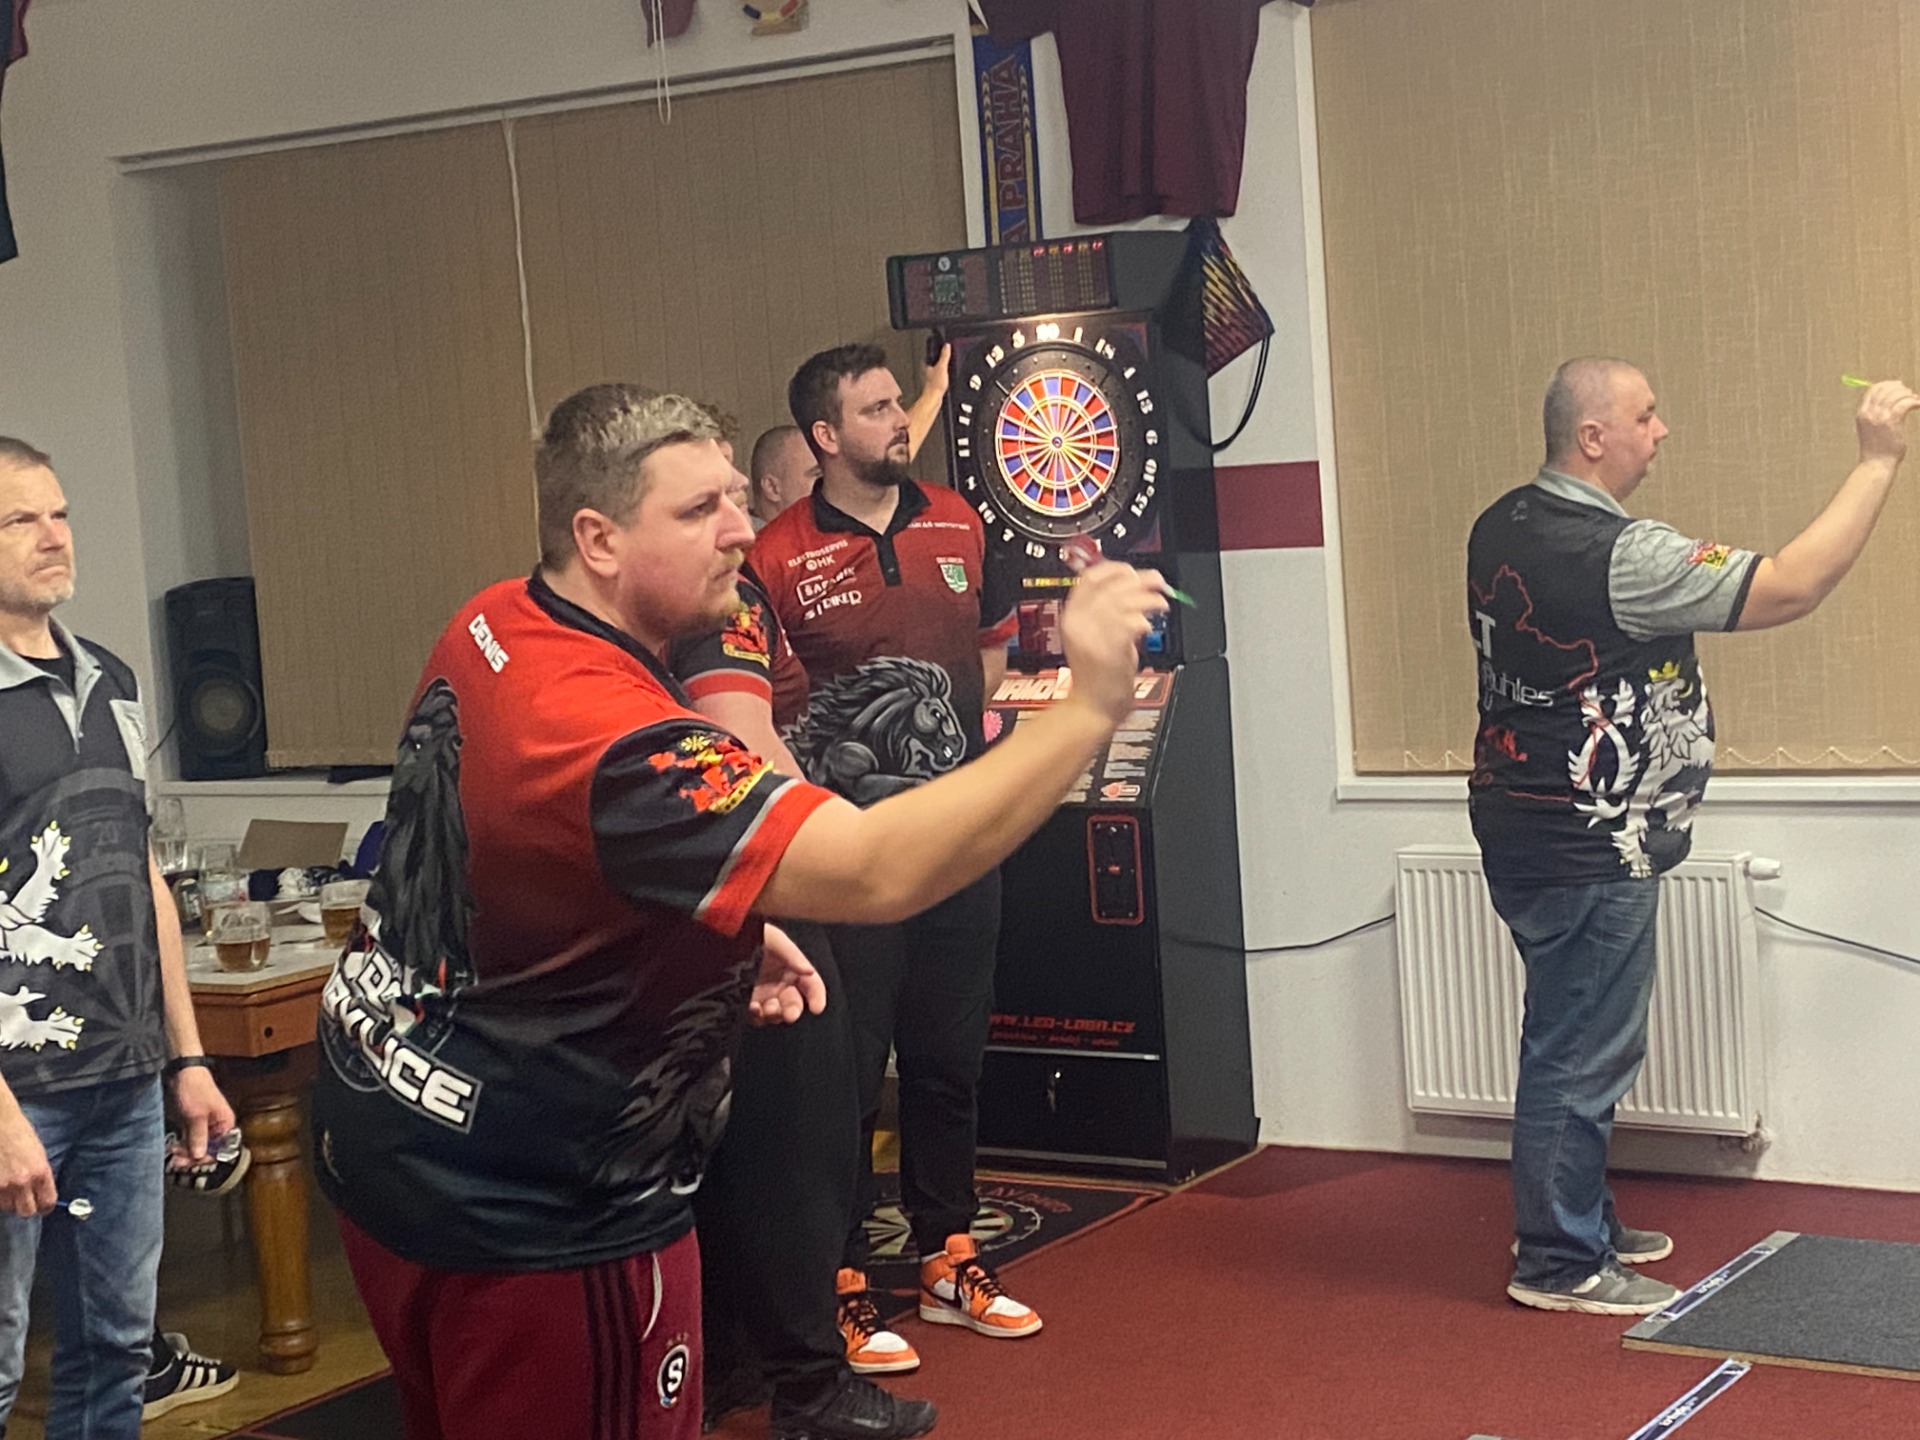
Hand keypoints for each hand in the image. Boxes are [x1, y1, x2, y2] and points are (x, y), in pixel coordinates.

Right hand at [0, 1105, 54, 1217]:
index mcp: (40, 1173)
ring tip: (8, 1186)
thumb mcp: (38, 1154)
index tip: (42, 1205)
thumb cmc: (19, 1133)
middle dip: (26, 1207)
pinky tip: (0, 1182)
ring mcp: (1, 1186)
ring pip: (7, 1208)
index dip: (45, 1206)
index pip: (47, 1203)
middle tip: (23, 1199)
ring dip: (8, 1201)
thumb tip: (41, 1194)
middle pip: (26, 1212)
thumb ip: (40, 1176)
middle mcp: (22, 1182)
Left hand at [167, 1067, 235, 1162]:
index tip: (192, 1161)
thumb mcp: (195, 1116)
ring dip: (186, 1153)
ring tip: (173, 1156)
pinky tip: (174, 1149)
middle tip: (178, 1163)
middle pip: (209, 1149)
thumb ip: (198, 1137)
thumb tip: (199, 1156)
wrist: (183, 1072)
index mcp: (226, 1123)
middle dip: (193, 1157)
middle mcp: (218, 1125)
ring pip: (199, 1145)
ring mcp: (206, 1124)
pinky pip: (191, 1139)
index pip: (221, 1149)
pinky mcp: (195, 1122)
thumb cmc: (194, 1089)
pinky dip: (183, 1145)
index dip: (206, 1157)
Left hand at [748, 923, 826, 1025]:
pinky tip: (753, 1008)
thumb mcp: (773, 939)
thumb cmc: (750, 935)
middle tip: (789, 1015)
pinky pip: (758, 1017)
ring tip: (766, 1008)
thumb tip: (810, 971)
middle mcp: (780, 983)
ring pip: (777, 1014)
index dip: (817, 996)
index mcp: (791, 968)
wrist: (720, 943)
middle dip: (793, 1011)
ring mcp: (764, 995)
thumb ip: (792, 955)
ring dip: (775, 1014)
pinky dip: (758, 1017)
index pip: (811, 985)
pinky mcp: (747, 1003)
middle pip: (794, 1003)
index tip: (816, 1008)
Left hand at [922, 342, 951, 400]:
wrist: (934, 398)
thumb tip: (946, 346)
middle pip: (933, 362)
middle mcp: (926, 371)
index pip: (930, 354)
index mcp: (926, 364)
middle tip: (945, 356)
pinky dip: (942, 376)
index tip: (941, 347)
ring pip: (936, 369)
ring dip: (941, 369)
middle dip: (939, 360)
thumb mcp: (942, 367)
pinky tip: (946, 378)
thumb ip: (944, 356)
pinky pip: (939, 377)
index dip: (936, 350)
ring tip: (947, 367)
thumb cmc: (934, 385)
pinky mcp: (934, 384)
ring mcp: (930, 378)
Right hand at [1058, 560, 1167, 725]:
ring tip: (1160, 604)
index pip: (1089, 578)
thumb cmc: (1097, 674)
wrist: (1093, 707)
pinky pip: (1129, 625)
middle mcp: (1078, 622)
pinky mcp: (1108, 651)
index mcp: (1070, 614)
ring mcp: (1092, 637)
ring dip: (1147, 600)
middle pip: (1111, 587)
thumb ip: (1106, 609)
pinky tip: (1148, 626)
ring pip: (1123, 604)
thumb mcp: (1093, 633)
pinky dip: (1143, 621)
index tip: (1132, 572)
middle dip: (1140, 581)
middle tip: (1158, 583)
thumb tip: (1133, 584)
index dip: (1114, 570)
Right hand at [1856, 379, 1919, 463]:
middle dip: (1899, 388)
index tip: (1898, 385)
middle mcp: (1869, 413)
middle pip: (1884, 390)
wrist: (1877, 463)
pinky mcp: (1892, 422)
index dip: (1886, 384)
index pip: (1872, 390)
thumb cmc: (1876, 448)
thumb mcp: (1870, 428)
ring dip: (1908, 395)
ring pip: (1896, 395)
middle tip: (1909, 392)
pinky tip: (1918, 405)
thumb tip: (1890, 399)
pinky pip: (1905, 404)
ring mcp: (1880, 417)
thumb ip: (1875, 414)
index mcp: (1862, 413)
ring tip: (1915, 400)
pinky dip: (1914, 402)